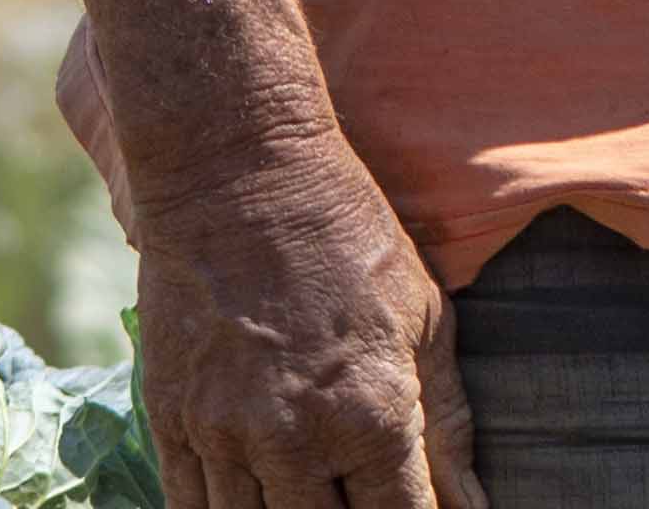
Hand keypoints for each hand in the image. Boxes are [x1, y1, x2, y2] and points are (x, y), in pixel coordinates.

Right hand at [131, 131, 481, 508]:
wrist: (238, 174)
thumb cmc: (349, 236)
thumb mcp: (424, 318)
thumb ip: (448, 424)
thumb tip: (477, 507)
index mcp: (371, 415)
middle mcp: (294, 441)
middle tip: (359, 495)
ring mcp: (224, 435)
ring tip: (310, 495)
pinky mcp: (171, 420)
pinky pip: (189, 506)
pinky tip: (251, 500)